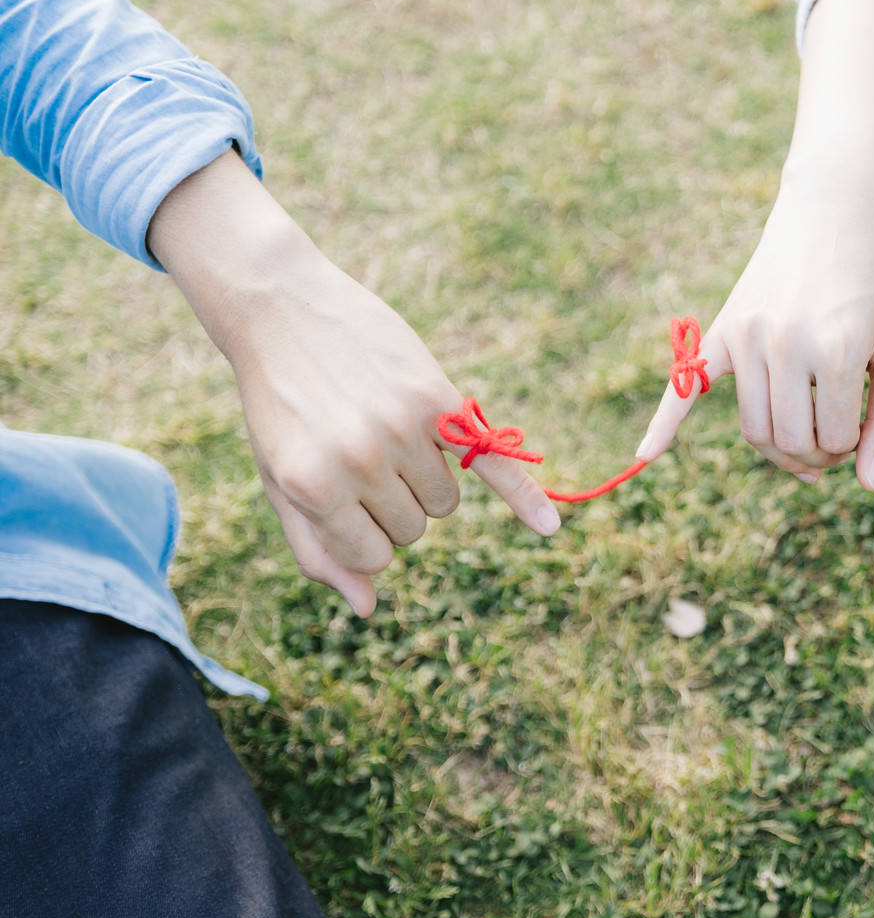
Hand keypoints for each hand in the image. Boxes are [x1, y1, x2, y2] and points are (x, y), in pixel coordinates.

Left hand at [148, 152, 559, 614]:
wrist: (282, 309)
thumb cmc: (279, 404)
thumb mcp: (280, 478)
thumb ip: (316, 547)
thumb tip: (367, 608)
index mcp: (314, 487)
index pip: (373, 555)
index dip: (363, 531)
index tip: (342, 494)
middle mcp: (361, 461)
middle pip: (414, 528)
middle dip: (394, 503)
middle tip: (359, 452)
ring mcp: (402, 429)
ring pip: (444, 500)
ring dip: (426, 481)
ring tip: (389, 434)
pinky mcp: (438, 400)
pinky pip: (490, 461)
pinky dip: (523, 495)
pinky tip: (549, 526)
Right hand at [636, 164, 873, 489]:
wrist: (831, 220)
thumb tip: (868, 484)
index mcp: (835, 351)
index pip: (834, 440)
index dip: (852, 447)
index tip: (863, 429)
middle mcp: (784, 344)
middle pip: (789, 441)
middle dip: (816, 456)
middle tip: (836, 441)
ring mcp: (747, 336)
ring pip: (753, 429)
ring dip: (780, 450)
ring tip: (806, 438)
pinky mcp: (722, 330)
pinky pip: (687, 385)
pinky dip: (663, 423)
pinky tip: (644, 455)